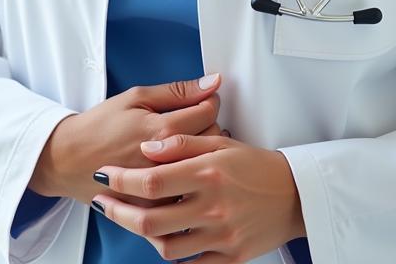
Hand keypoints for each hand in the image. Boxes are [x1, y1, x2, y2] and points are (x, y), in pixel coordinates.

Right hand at [29, 74, 222, 203]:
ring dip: (203, 155)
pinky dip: (191, 180)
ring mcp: (163, 190)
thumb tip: (211, 82)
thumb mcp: (135, 97)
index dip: (208, 101)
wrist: (70, 159)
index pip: (209, 112)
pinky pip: (191, 193)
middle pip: (213, 140)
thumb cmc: (100, 126)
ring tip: (187, 145)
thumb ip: (177, 91)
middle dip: (208, 126)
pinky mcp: (159, 208)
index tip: (202, 101)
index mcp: (161, 130)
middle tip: (192, 122)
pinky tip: (181, 170)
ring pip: (205, 168)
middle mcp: (167, 162)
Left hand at [91, 134, 305, 261]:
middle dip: (118, 212)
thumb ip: (179, 143)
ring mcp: (222, 237)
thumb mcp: (218, 143)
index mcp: (207, 173)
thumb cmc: (252, 164)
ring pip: (167, 247)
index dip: (121, 180)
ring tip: (129, 219)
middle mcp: (213, 207)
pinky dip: (171, 253)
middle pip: (152, 220)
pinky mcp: (231, 257)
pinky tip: (159, 238)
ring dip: (141, 234)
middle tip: (101, 202)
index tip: (104, 175)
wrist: (294, 195)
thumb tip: (145, 149)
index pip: (152, 180)